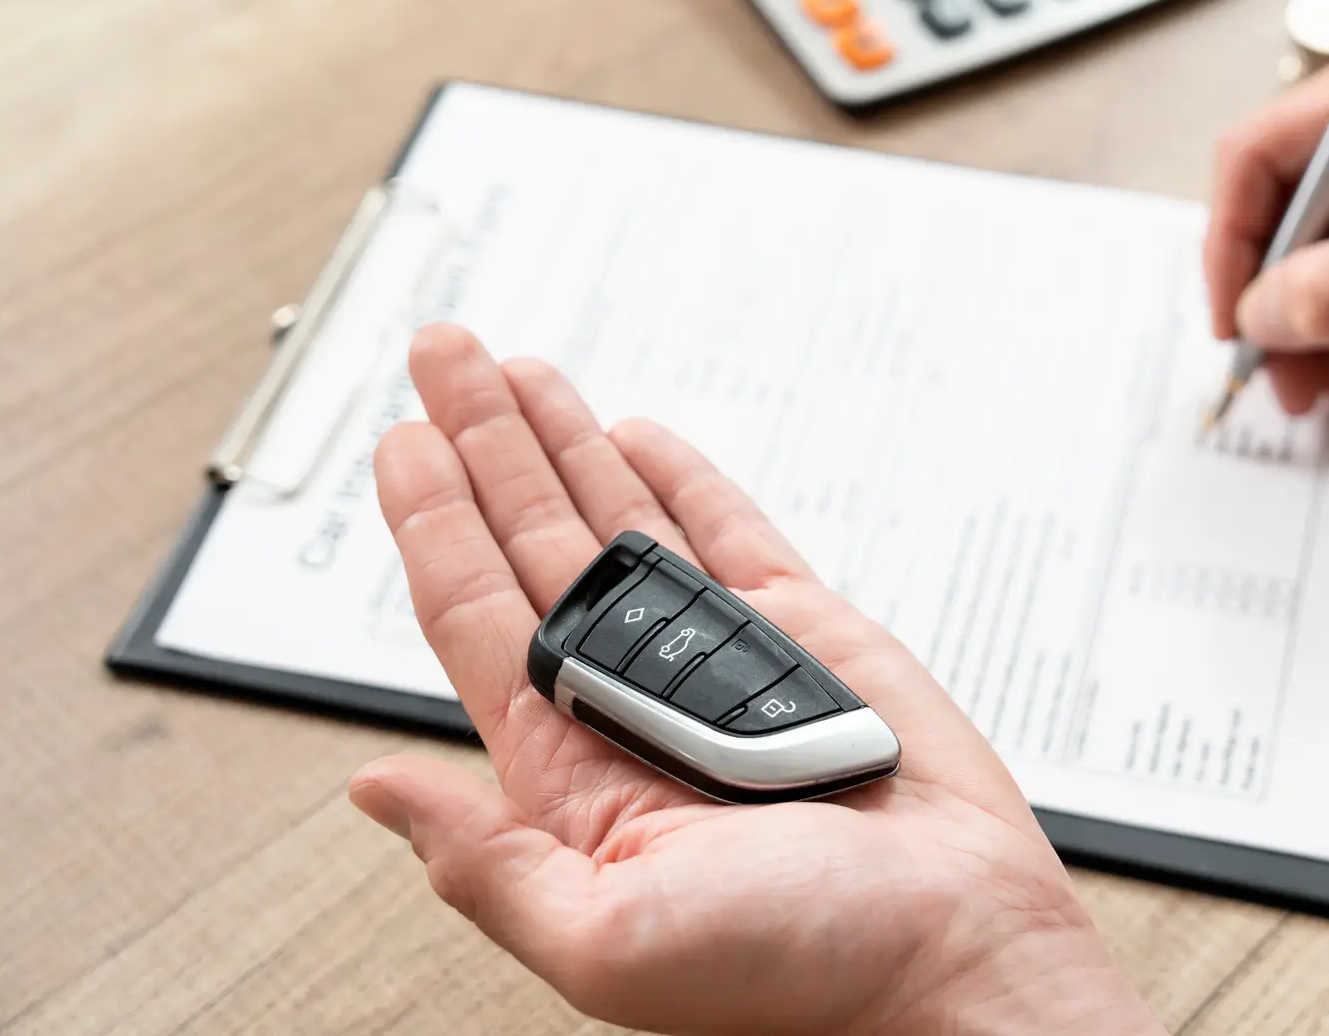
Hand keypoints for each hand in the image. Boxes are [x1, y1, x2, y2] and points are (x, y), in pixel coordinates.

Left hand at [350, 324, 1161, 1035]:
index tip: (399, 438)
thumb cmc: (797, 975)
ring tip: (514, 371)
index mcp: (572, 773)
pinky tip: (637, 435)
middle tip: (443, 354)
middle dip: (482, 440)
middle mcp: (633, 702)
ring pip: (620, 518)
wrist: (952, 952)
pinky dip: (684, 476)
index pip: (474, 612)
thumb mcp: (602, 942)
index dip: (430, 517)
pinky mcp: (803, 634)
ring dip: (563, 438)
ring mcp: (717, 659)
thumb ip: (483, 863)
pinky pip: (729, 531)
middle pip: (532, 538)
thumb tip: (376, 792)